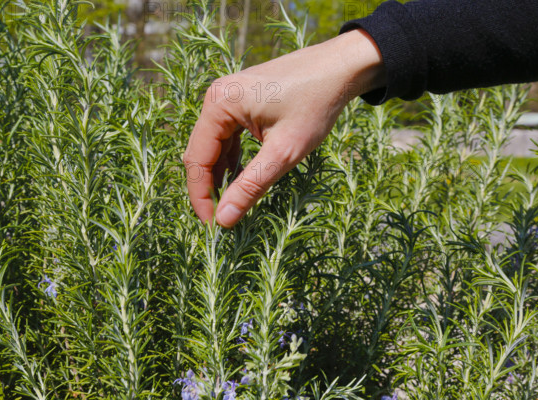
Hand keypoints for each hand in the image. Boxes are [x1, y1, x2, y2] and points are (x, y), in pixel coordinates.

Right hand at [184, 29, 384, 227]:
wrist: (341, 68)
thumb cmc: (316, 104)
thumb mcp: (284, 152)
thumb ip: (250, 187)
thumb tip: (223, 220)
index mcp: (219, 104)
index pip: (196, 159)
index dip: (201, 196)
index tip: (212, 226)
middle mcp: (216, 96)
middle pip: (201, 152)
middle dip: (209, 187)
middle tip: (222, 218)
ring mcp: (227, 96)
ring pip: (214, 146)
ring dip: (220, 175)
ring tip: (232, 203)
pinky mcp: (240, 100)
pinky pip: (227, 136)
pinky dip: (231, 159)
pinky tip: (241, 178)